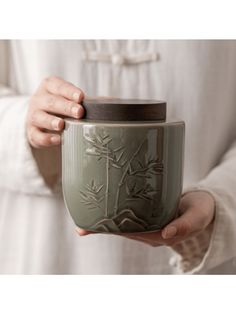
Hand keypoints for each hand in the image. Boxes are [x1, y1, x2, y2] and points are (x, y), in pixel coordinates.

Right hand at [27, 76, 84, 147]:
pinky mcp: (31, 132)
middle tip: (79, 112)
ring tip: (61, 125)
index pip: (59, 86)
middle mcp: (39, 99)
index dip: (69, 91)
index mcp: (50, 87)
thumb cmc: (61, 106)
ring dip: (51, 121)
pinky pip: (36, 135)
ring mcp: (33, 116)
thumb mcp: (71, 100)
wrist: (41, 120)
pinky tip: (57, 140)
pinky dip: (46, 138)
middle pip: (50, 102)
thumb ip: (89, 101)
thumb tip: (112, 103)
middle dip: (65, 107)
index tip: (81, 97)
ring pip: (38, 117)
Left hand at [76, 191, 215, 247]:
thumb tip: (166, 233)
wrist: (202, 205)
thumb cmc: (201, 210)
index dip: (114, 231)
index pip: (133, 234)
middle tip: (80, 226)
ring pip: (123, 224)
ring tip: (84, 216)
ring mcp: (148, 225)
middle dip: (102, 228)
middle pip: (123, 231)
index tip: (97, 228)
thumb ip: (185, 225)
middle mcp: (151, 232)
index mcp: (161, 235)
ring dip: (105, 220)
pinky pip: (129, 215)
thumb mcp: (197, 216)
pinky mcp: (148, 215)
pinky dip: (115, 211)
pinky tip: (103, 206)